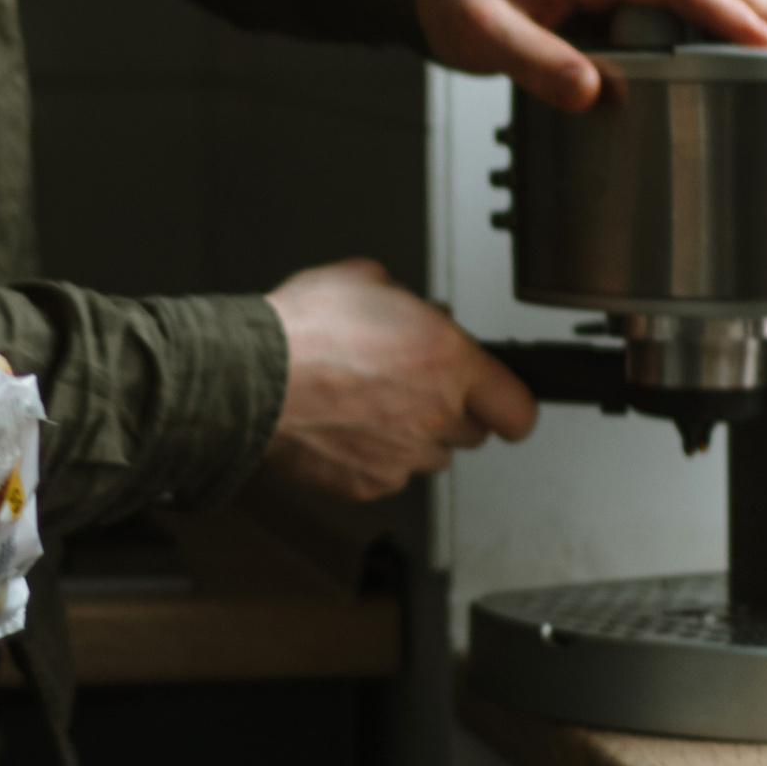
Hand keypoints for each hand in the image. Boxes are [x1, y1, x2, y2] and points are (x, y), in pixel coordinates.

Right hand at [261, 258, 535, 503]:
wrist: (248, 378)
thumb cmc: (300, 330)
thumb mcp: (365, 280)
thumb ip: (408, 301)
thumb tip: (417, 310)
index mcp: (449, 361)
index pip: (518, 409)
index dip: (510, 406)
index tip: (502, 404)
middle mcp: (436, 414)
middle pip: (473, 433)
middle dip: (450, 412)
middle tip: (411, 389)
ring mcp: (404, 456)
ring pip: (429, 456)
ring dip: (411, 436)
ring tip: (367, 406)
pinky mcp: (370, 484)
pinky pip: (387, 475)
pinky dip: (372, 458)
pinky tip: (343, 428)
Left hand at [417, 0, 766, 113]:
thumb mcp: (480, 30)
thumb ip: (531, 59)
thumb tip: (589, 90)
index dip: (720, 9)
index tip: (762, 39)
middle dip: (764, 7)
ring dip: (758, 13)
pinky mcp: (629, 3)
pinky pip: (689, 7)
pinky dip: (730, 24)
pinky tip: (758, 51)